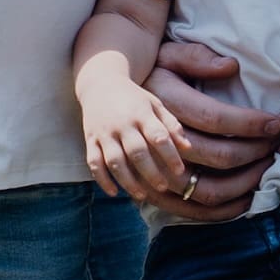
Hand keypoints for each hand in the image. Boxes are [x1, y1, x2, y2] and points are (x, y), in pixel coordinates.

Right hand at [80, 60, 196, 204]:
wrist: (100, 83)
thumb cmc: (134, 98)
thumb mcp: (155, 104)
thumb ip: (171, 125)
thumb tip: (189, 148)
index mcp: (141, 113)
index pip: (158, 136)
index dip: (170, 155)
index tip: (179, 171)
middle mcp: (122, 124)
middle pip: (137, 152)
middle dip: (151, 172)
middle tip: (163, 187)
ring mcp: (104, 133)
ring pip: (115, 161)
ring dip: (128, 181)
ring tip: (142, 195)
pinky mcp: (90, 139)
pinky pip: (93, 162)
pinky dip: (102, 179)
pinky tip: (114, 192)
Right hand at [145, 35, 279, 220]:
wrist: (105, 98)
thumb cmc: (150, 76)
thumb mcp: (169, 56)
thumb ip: (198, 59)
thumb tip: (232, 67)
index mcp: (164, 105)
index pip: (216, 119)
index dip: (250, 123)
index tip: (276, 123)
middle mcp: (156, 140)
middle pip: (216, 157)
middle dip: (255, 154)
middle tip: (276, 147)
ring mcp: (152, 169)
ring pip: (205, 190)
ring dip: (243, 185)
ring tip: (265, 172)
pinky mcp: (154, 191)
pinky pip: (188, 211)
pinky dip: (219, 212)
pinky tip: (243, 200)